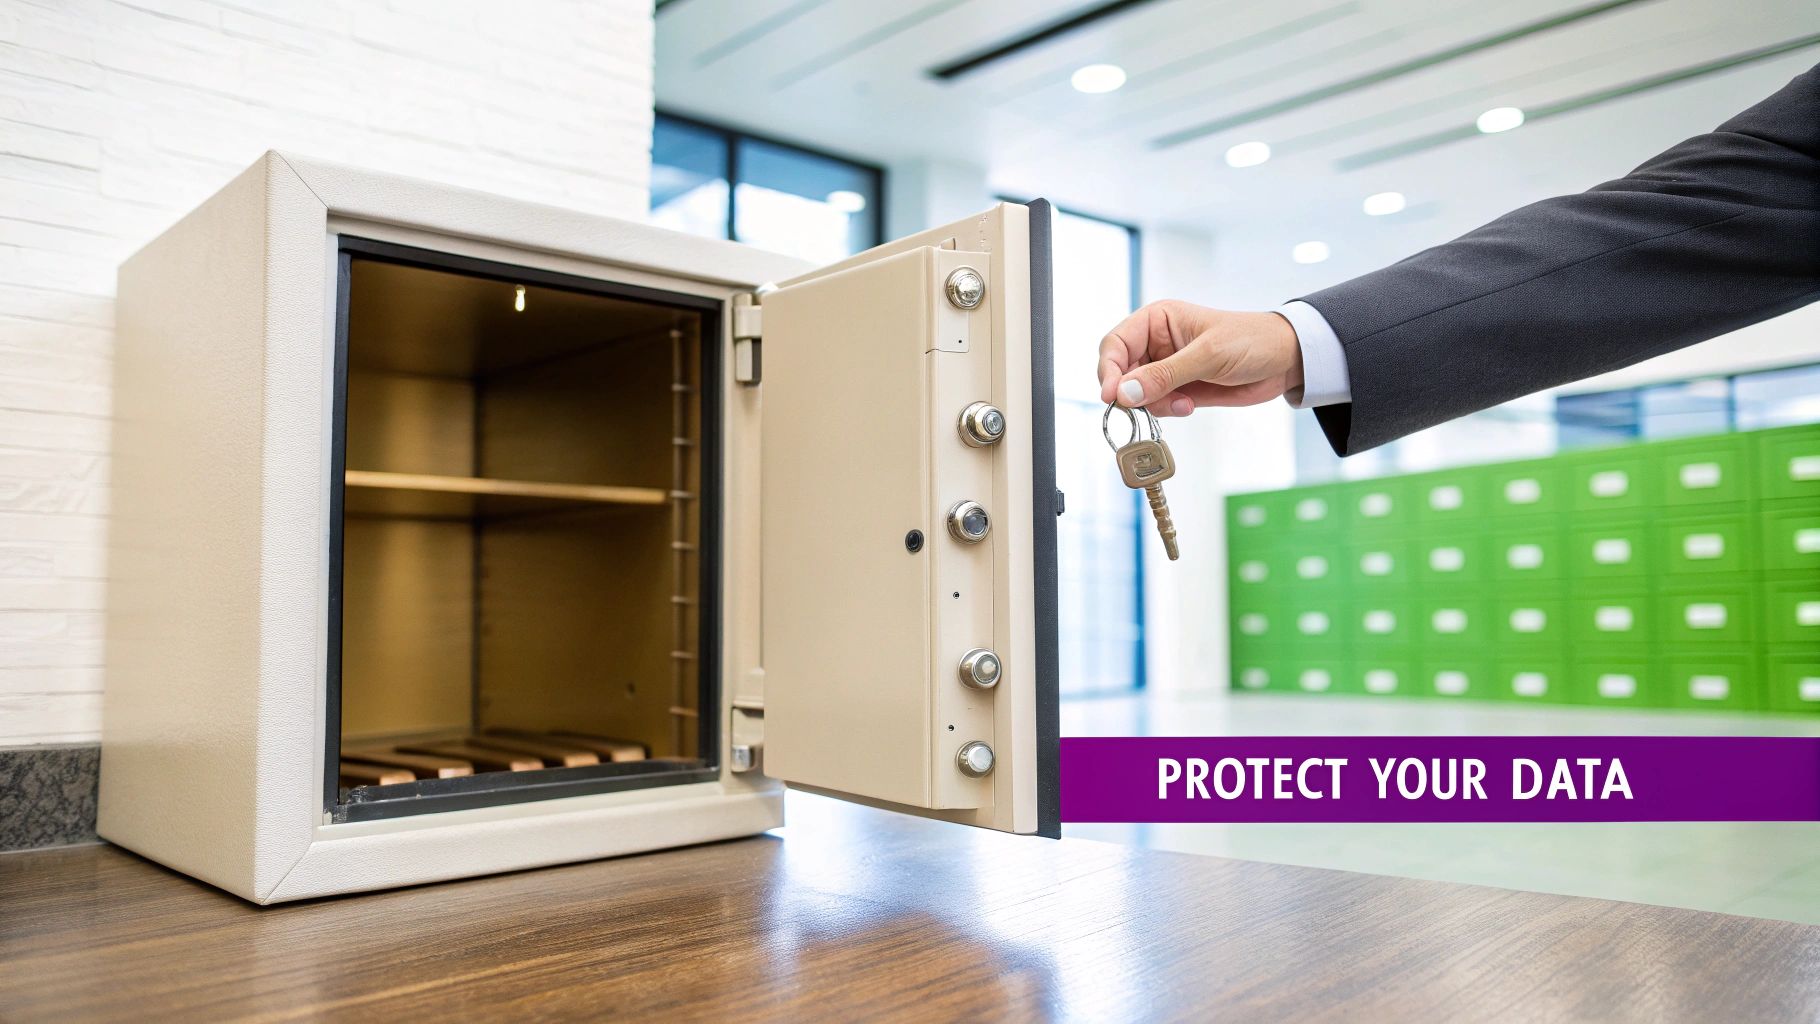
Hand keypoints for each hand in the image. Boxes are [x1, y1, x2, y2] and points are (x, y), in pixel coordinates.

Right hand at [1097, 300, 1303, 415]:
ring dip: (1154, 404)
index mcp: (1157, 320)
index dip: (1109, 370)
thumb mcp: (1207, 356)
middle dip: (1132, 392)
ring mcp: (1166, 367)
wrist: (1286, 361)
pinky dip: (1166, 410)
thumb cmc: (1251, 341)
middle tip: (1147, 406)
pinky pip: (1156, 404)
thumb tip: (1124, 393)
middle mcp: (1156, 342)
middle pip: (1120, 371)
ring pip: (1136, 393)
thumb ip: (1164, 375)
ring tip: (1183, 403)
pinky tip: (1189, 405)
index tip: (1112, 395)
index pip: (1115, 344)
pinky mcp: (1178, 387)